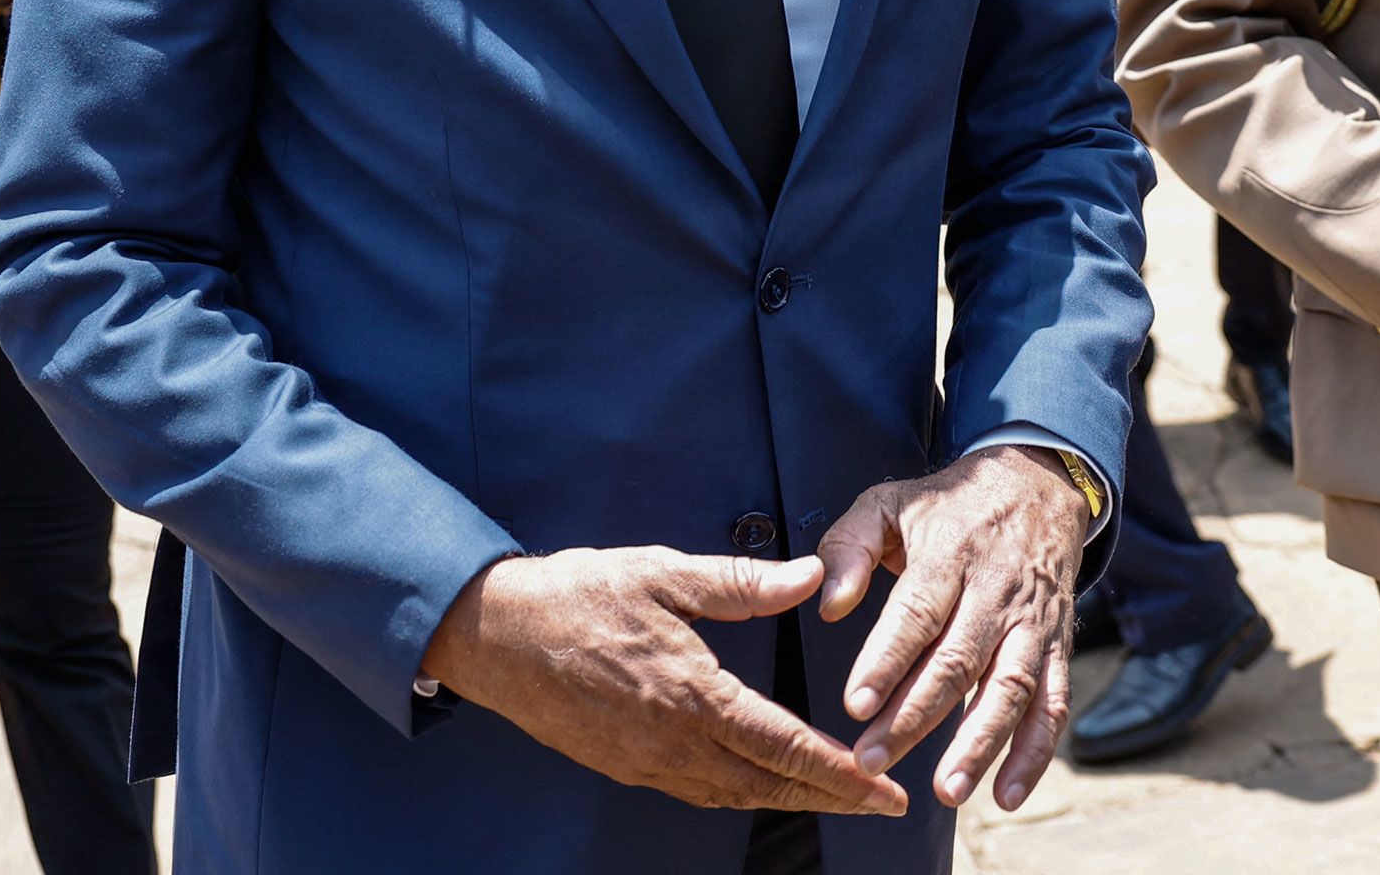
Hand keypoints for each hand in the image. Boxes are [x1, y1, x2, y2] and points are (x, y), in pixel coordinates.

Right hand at [421, 547, 905, 816]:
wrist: (495, 635)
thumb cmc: (579, 595)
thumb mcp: (665, 574)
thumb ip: (742, 584)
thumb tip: (811, 577)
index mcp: (693, 696)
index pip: (785, 746)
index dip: (842, 773)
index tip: (884, 789)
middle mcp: (674, 743)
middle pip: (770, 785)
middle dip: (833, 798)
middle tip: (882, 804)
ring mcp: (646, 762)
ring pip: (734, 795)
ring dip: (789, 798)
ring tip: (835, 796)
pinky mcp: (624, 766)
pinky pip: (697, 790)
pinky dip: (741, 792)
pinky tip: (757, 780)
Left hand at [813, 445, 1086, 811]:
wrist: (1037, 484)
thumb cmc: (947, 505)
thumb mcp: (889, 501)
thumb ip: (849, 546)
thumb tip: (827, 605)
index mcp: (951, 552)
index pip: (918, 610)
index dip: (888, 659)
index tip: (855, 705)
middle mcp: (996, 591)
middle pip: (959, 659)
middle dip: (916, 716)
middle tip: (872, 760)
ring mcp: (1032, 622)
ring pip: (1011, 688)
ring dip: (980, 743)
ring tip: (947, 791)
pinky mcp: (1058, 646)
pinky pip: (1054, 704)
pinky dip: (1036, 753)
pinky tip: (1006, 795)